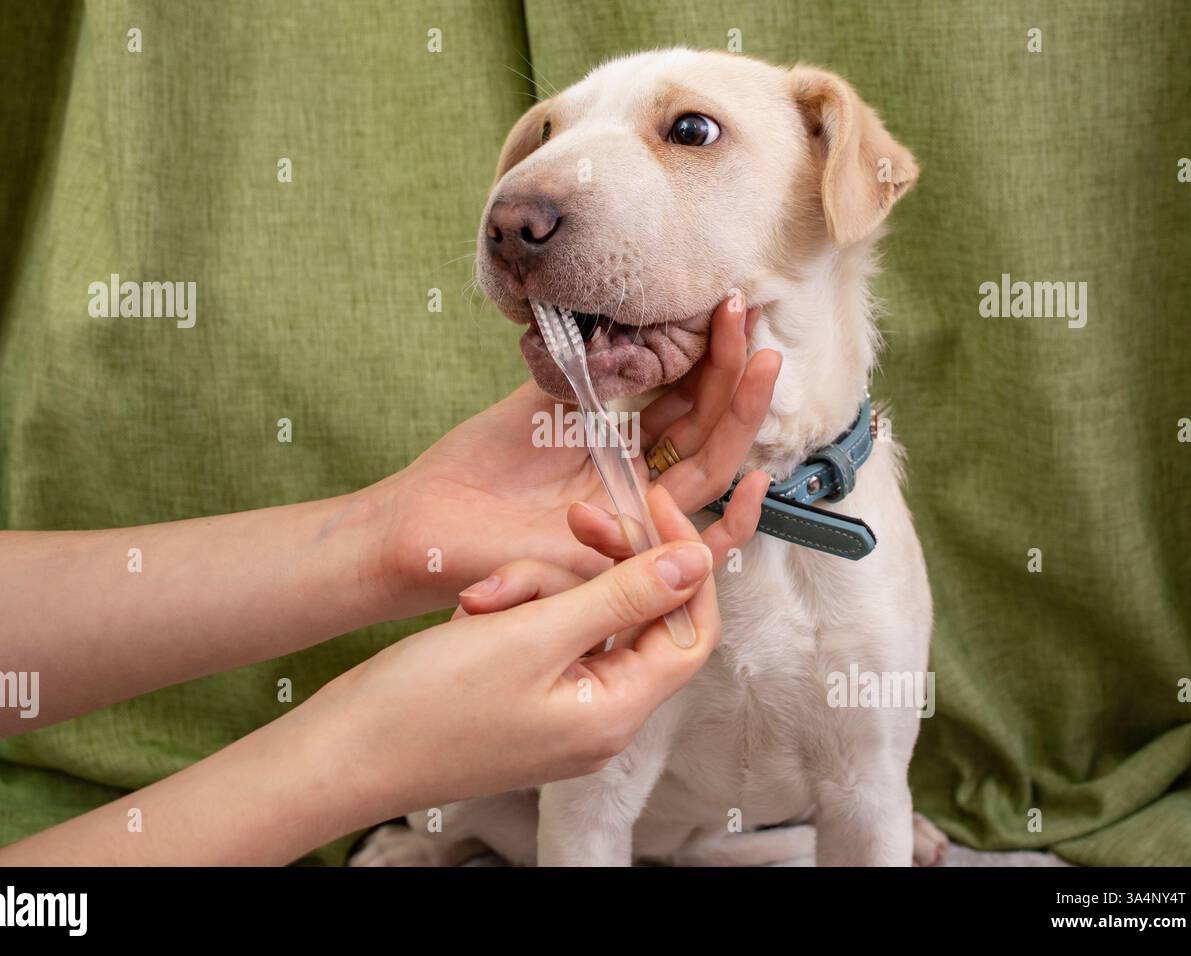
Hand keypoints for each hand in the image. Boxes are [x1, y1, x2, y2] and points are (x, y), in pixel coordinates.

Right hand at [306, 486, 725, 828]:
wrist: (341, 751)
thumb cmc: (429, 704)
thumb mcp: (534, 633)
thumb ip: (624, 594)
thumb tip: (698, 560)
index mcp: (616, 711)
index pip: (690, 628)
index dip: (681, 563)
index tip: (650, 505)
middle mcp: (599, 717)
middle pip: (632, 615)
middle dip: (592, 565)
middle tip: (570, 518)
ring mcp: (560, 711)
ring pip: (581, 615)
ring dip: (538, 586)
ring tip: (481, 595)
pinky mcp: (523, 700)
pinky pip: (543, 635)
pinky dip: (515, 611)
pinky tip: (473, 611)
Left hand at [373, 295, 780, 617]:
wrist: (428, 519)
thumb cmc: (478, 465)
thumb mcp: (541, 400)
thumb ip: (587, 367)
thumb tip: (623, 316)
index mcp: (620, 444)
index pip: (683, 399)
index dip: (707, 355)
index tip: (723, 305)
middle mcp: (639, 482)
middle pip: (708, 429)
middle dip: (733, 372)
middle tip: (747, 316)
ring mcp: (639, 519)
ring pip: (712, 471)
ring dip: (742, 416)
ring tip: (762, 361)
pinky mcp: (628, 560)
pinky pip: (698, 551)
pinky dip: (736, 523)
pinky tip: (761, 481)